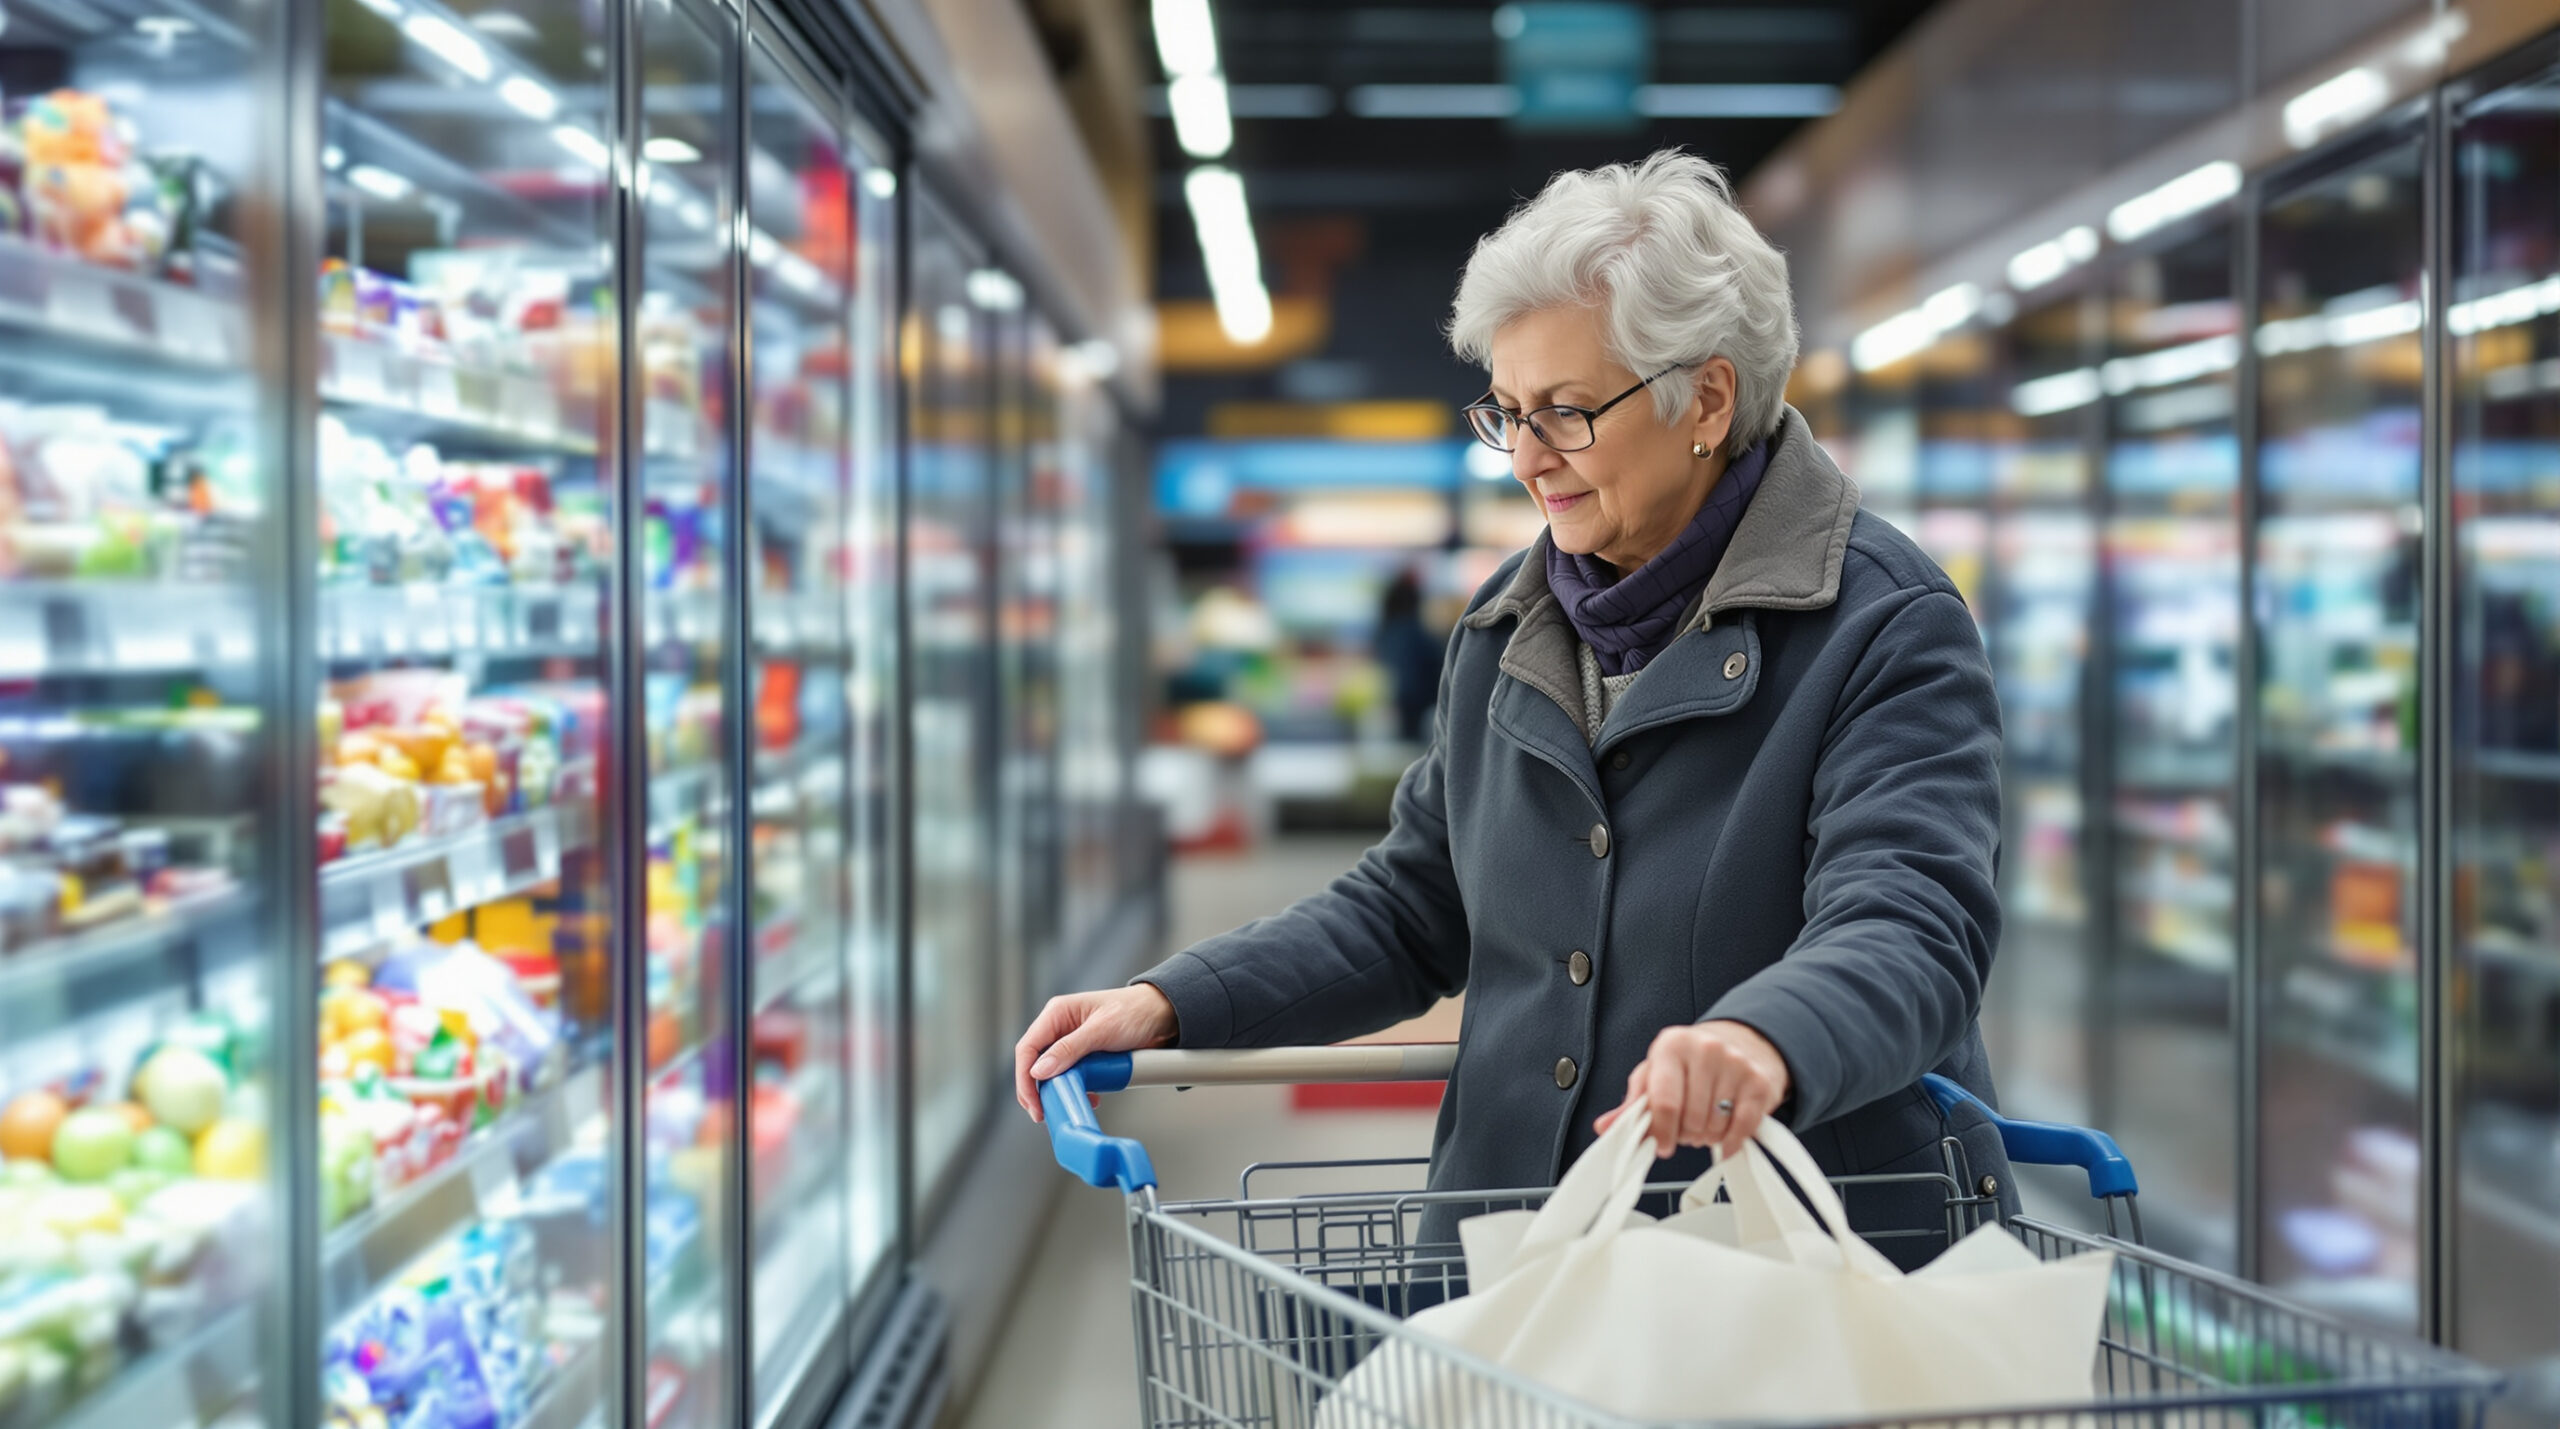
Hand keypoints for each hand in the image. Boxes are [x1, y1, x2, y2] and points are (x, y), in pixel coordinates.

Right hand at [1014, 985, 1179, 1122]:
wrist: (1164, 1014)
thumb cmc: (1135, 1011)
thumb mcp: (1101, 1030)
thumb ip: (1069, 1050)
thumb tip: (1040, 1071)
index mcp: (1057, 1014)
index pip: (1027, 1048)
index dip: (1025, 1077)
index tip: (1033, 1101)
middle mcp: (1060, 1027)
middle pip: (1034, 1063)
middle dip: (1036, 1090)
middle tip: (1042, 1113)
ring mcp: (1072, 1042)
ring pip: (1051, 1072)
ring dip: (1056, 1092)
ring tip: (1064, 1108)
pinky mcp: (1086, 1055)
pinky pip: (1071, 1076)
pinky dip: (1076, 1090)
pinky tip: (1090, 1098)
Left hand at [1593, 1020, 1790, 1160]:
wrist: (1739, 1042)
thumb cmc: (1689, 1063)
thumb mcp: (1655, 1074)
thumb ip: (1632, 1104)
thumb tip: (1606, 1127)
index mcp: (1671, 1046)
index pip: (1663, 1101)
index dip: (1660, 1132)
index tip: (1661, 1146)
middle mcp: (1705, 1049)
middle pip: (1690, 1118)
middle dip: (1684, 1134)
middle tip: (1685, 1128)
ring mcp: (1735, 1063)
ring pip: (1715, 1125)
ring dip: (1706, 1137)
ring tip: (1703, 1124)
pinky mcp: (1759, 1081)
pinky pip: (1743, 1127)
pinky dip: (1731, 1142)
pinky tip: (1724, 1138)